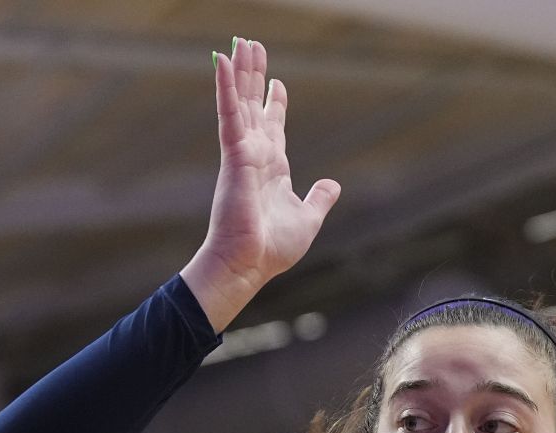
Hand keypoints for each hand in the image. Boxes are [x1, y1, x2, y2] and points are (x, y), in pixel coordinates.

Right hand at [181, 38, 340, 331]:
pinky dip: (226, 88)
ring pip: (241, 102)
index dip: (276, 103)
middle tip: (252, 46)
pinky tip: (223, 61)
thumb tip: (332, 185)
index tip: (277, 83)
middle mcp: (256, 155)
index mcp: (272, 167)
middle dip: (254, 76)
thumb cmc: (272, 249)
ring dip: (240, 72)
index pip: (274, 126)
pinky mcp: (234, 156)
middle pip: (254, 105)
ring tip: (239, 43)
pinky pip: (229, 114)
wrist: (249, 265)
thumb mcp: (307, 218)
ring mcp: (243, 153)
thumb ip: (319, 198)